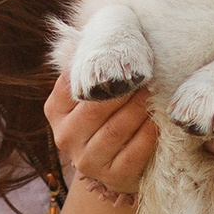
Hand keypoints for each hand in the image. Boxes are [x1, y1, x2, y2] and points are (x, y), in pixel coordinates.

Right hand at [46, 70, 156, 197]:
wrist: (113, 163)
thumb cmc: (104, 116)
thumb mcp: (90, 93)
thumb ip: (89, 68)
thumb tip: (86, 35)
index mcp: (55, 111)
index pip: (74, 85)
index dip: (101, 71)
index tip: (124, 59)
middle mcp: (65, 137)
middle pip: (96, 109)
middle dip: (125, 90)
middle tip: (147, 75)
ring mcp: (87, 161)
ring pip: (117, 129)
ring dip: (140, 109)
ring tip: (155, 93)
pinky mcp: (112, 177)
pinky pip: (134, 152)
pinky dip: (149, 133)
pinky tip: (158, 120)